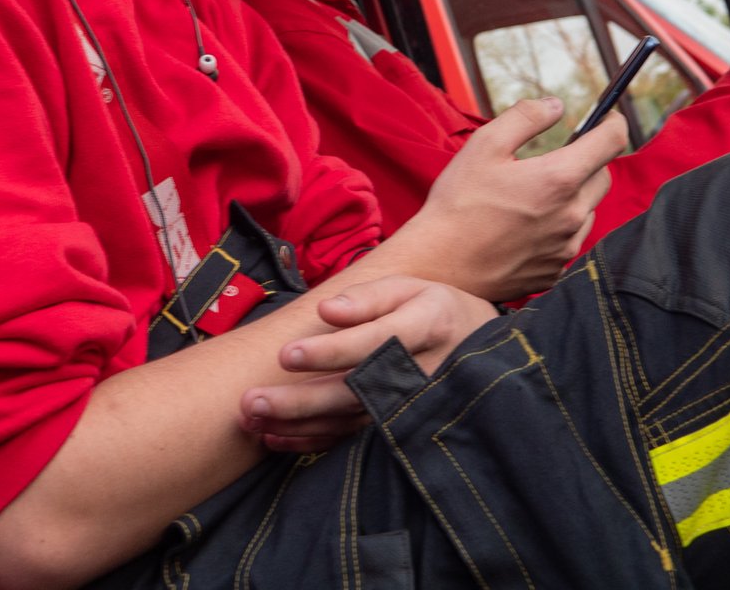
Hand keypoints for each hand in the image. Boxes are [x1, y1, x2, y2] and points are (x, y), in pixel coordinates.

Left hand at [239, 277, 497, 450]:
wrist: (477, 349)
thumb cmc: (432, 309)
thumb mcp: (410, 288)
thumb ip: (367, 298)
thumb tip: (326, 309)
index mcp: (426, 327)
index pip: (372, 343)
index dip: (330, 351)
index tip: (286, 354)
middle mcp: (420, 374)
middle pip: (356, 392)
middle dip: (301, 401)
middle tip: (253, 401)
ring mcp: (410, 408)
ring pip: (349, 422)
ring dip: (298, 425)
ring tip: (252, 420)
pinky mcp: (398, 430)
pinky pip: (352, 441)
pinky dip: (312, 442)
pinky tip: (275, 438)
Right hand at [388, 97, 626, 301]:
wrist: (440, 265)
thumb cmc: (458, 203)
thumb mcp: (485, 145)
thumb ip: (526, 117)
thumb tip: (556, 106)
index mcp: (559, 179)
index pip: (612, 141)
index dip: (613, 123)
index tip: (607, 118)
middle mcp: (572, 215)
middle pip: (603, 177)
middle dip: (589, 161)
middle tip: (556, 158)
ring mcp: (565, 247)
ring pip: (588, 210)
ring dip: (574, 197)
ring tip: (532, 196)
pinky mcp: (555, 270)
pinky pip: (571, 240)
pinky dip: (560, 227)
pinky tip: (526, 225)